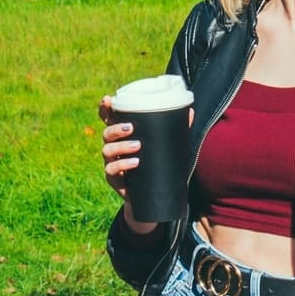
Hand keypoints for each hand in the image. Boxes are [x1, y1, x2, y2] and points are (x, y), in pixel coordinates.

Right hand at [98, 97, 190, 234]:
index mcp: (123, 135)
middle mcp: (114, 147)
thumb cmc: (156, 165)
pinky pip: (112, 170)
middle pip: (106, 133)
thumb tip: (190, 112)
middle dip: (115, 128)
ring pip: (107, 150)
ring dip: (121, 146)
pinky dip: (123, 165)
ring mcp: (111, 163)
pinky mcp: (114, 179)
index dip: (105, 108)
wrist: (151, 196)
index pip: (109, 119)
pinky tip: (135, 162)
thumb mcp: (164, 147)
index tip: (107, 99)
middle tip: (131, 127)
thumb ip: (176, 129)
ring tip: (138, 146)